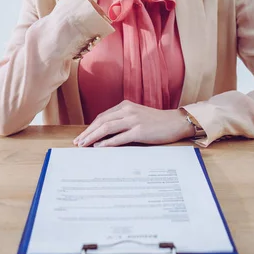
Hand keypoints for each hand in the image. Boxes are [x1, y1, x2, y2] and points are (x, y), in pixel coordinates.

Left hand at [72, 101, 194, 146]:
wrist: (175, 122)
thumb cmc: (156, 122)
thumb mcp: (137, 116)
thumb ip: (123, 120)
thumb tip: (105, 133)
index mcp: (125, 105)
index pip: (102, 116)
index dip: (90, 127)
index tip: (82, 136)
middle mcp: (127, 110)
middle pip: (101, 121)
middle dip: (87, 132)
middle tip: (78, 142)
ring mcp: (133, 120)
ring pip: (107, 128)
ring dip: (93, 137)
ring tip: (84, 145)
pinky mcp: (139, 131)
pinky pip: (119, 137)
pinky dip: (107, 143)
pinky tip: (99, 147)